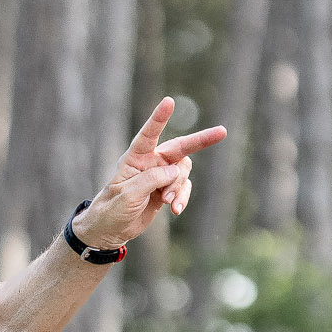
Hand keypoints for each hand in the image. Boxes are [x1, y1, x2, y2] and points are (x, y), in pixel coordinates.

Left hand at [73, 98, 225, 252]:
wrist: (110, 230)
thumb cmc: (111, 209)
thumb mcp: (128, 194)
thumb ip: (151, 180)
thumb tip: (174, 171)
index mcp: (135, 158)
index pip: (148, 134)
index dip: (158, 118)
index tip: (168, 102)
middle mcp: (150, 163)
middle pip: (179, 147)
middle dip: (201, 140)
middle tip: (222, 131)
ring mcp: (160, 176)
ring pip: (183, 172)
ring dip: (179, 187)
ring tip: (168, 202)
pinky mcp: (166, 190)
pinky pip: (183, 189)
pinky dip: (182, 198)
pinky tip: (176, 210)